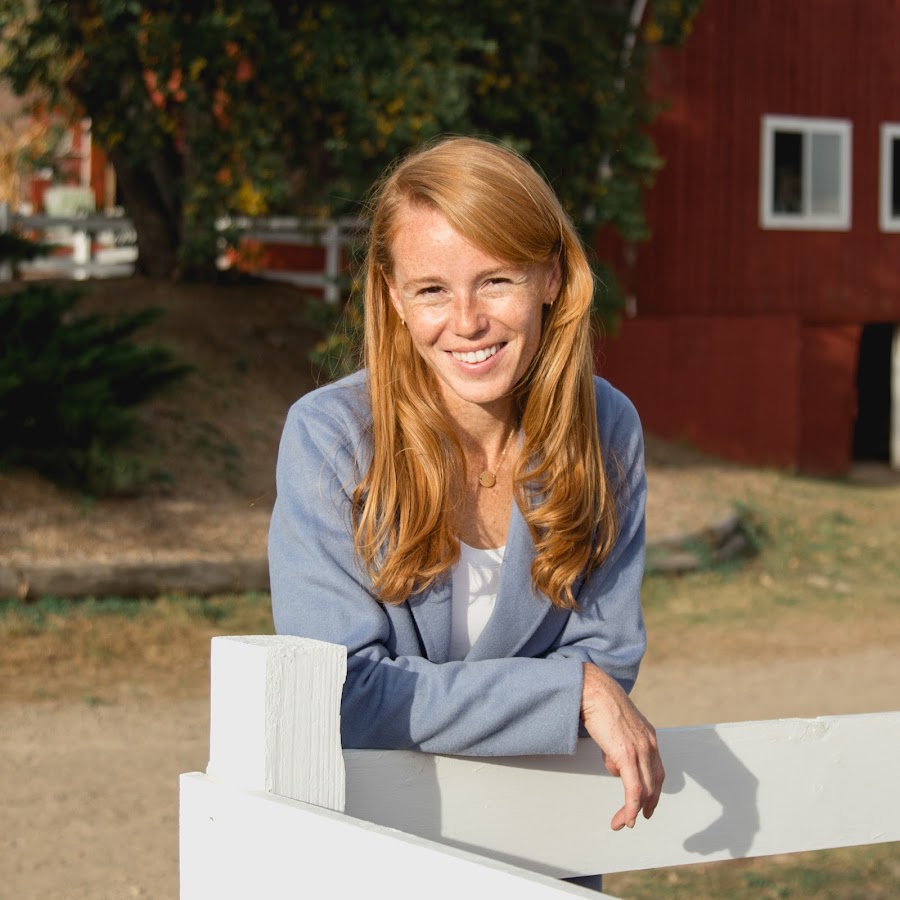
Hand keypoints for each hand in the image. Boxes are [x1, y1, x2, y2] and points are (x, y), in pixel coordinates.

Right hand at [580, 663, 664, 830]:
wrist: (592, 689)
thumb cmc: (599, 703)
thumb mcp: (614, 728)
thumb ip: (618, 747)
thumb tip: (615, 766)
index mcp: (649, 736)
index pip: (656, 770)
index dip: (652, 791)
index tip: (645, 805)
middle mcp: (650, 744)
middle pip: (654, 783)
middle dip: (644, 805)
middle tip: (632, 819)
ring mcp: (640, 750)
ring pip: (644, 790)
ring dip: (632, 811)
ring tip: (622, 823)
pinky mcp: (626, 754)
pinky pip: (633, 789)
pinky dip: (630, 807)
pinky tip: (625, 819)